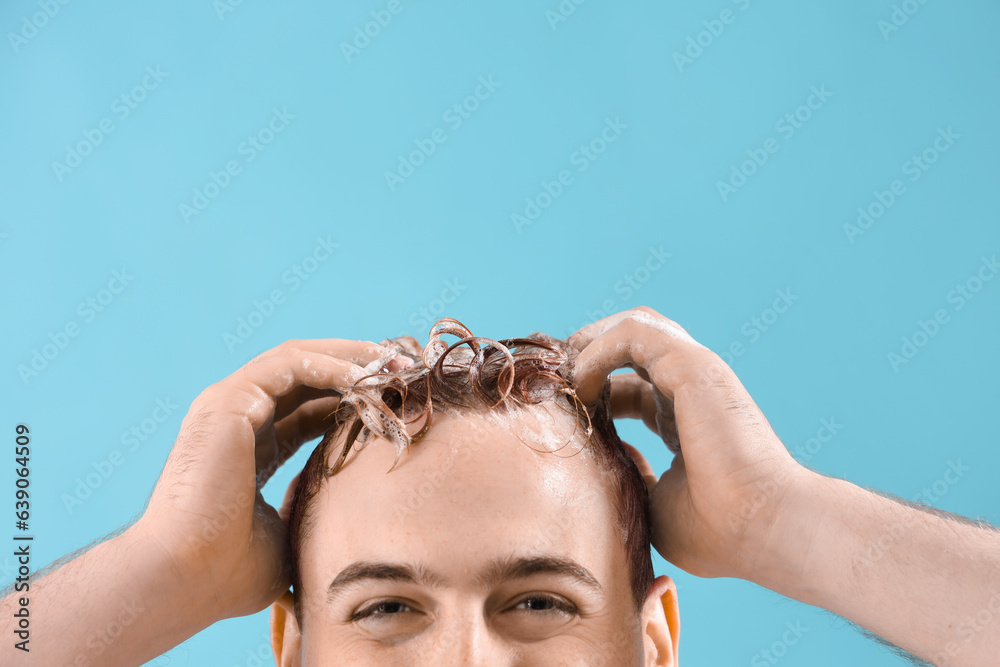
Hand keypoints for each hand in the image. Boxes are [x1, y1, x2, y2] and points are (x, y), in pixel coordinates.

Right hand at [133, 339, 407, 619]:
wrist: (183, 580)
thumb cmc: (228, 574)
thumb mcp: (290, 538)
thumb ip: (315, 517)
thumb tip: (356, 532)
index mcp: (251, 449)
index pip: (311, 408)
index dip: (356, 399)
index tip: (400, 401)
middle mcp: (238, 420)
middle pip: (309, 375)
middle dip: (360, 368)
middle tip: (407, 370)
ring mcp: (229, 406)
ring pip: (301, 359)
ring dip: (352, 358)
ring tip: (396, 364)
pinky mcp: (228, 401)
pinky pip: (290, 364)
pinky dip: (332, 365)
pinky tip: (368, 377)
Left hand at [569, 307, 812, 580]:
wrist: (765, 528)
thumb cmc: (718, 530)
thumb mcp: (654, 506)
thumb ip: (628, 478)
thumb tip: (602, 461)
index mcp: (684, 420)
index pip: (629, 390)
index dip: (589, 394)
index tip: (558, 414)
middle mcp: (690, 390)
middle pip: (630, 347)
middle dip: (584, 355)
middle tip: (551, 383)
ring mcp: (695, 373)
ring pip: (634, 326)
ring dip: (589, 342)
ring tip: (561, 374)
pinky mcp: (694, 366)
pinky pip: (634, 333)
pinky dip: (599, 347)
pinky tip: (580, 381)